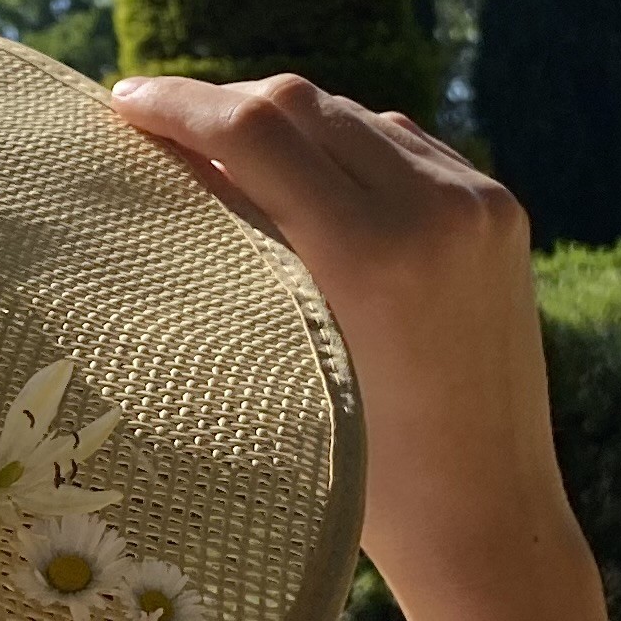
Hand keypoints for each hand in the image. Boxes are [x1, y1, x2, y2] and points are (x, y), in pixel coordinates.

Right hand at [101, 73, 565, 610]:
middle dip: (224, 108)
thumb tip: (168, 162)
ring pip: (354, 115)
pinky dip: (346, 148)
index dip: (177, 106)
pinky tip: (309, 180)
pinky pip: (403, 144)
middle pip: (303, 105)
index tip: (120, 103)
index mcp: (374, 255)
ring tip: (226, 156)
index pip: (256, 131)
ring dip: (287, 125)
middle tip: (159, 128)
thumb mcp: (284, 357)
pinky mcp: (499, 209)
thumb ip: (236, 249)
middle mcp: (436, 209)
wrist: (487, 517)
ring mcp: (478, 201)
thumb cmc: (364, 475)